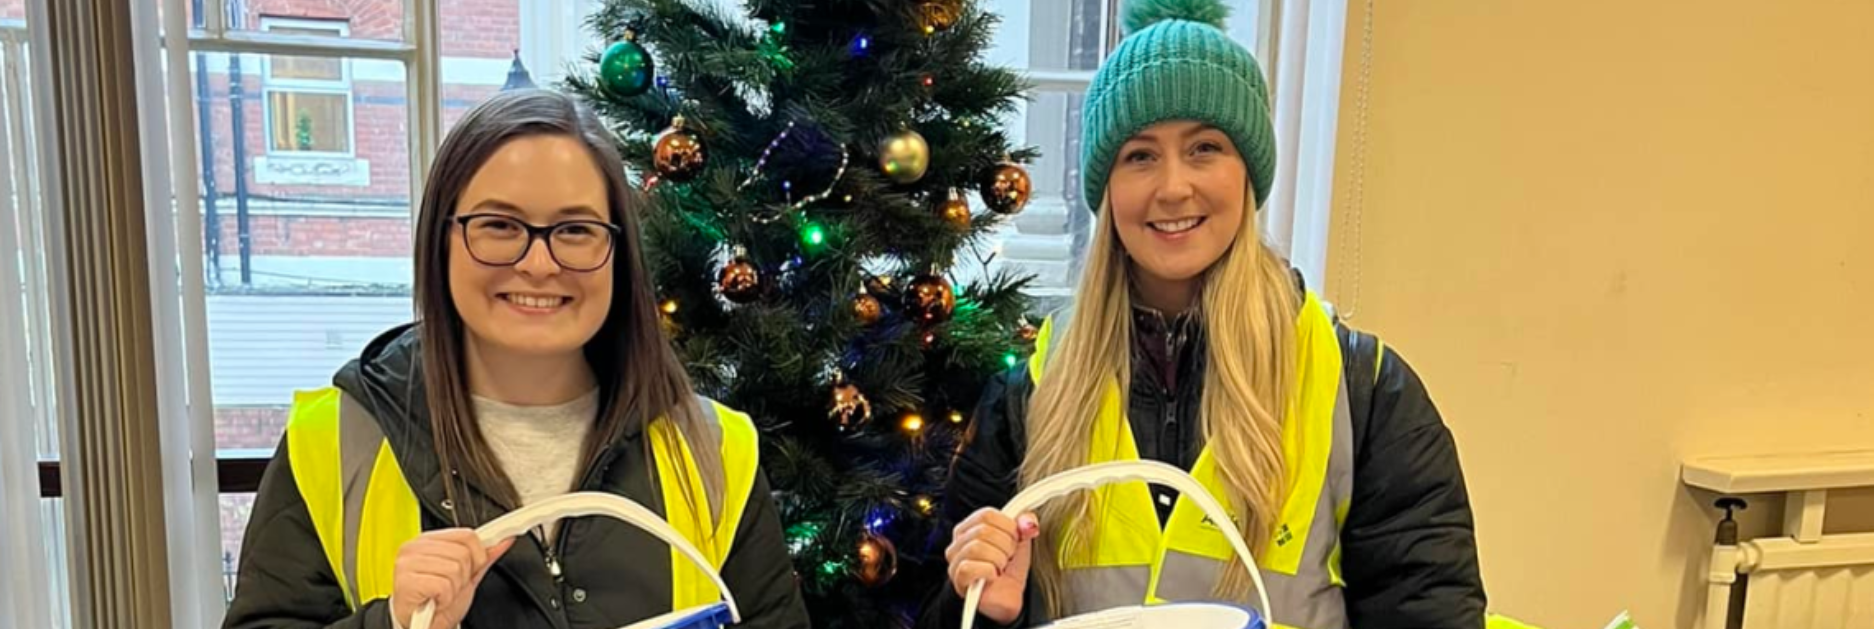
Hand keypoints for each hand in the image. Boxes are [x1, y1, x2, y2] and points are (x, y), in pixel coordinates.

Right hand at [389, 529, 515, 628]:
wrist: (424, 627)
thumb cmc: (438, 603)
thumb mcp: (467, 577)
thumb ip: (484, 557)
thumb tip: (503, 540)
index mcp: (428, 541)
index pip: (466, 535)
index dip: (477, 556)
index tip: (474, 568)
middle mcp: (415, 548)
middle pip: (463, 553)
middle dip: (464, 576)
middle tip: (450, 587)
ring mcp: (408, 563)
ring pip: (455, 569)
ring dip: (454, 589)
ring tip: (441, 595)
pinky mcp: (407, 581)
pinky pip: (444, 585)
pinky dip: (445, 598)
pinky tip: (435, 601)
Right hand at [946, 508, 1039, 624]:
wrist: (1010, 597)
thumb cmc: (1009, 568)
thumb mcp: (1021, 540)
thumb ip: (1025, 523)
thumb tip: (1029, 522)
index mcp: (970, 527)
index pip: (986, 514)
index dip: (1008, 526)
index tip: (1015, 539)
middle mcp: (958, 542)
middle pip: (983, 530)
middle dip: (1005, 545)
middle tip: (1008, 558)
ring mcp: (955, 561)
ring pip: (977, 547)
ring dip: (998, 559)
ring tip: (1001, 568)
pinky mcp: (957, 579)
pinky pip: (969, 568)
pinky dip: (988, 572)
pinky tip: (993, 576)